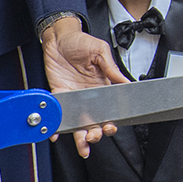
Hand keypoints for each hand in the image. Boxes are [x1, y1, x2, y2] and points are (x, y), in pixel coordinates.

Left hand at [42, 16, 129, 158]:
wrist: (58, 36)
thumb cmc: (80, 41)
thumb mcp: (100, 51)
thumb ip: (111, 69)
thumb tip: (126, 82)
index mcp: (102, 85)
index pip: (109, 109)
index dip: (110, 120)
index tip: (110, 127)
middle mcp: (88, 95)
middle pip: (93, 120)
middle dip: (95, 133)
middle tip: (95, 136)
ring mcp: (73, 96)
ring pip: (77, 122)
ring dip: (80, 136)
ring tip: (83, 145)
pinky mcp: (58, 93)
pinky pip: (58, 112)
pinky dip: (56, 125)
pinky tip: (57, 134)